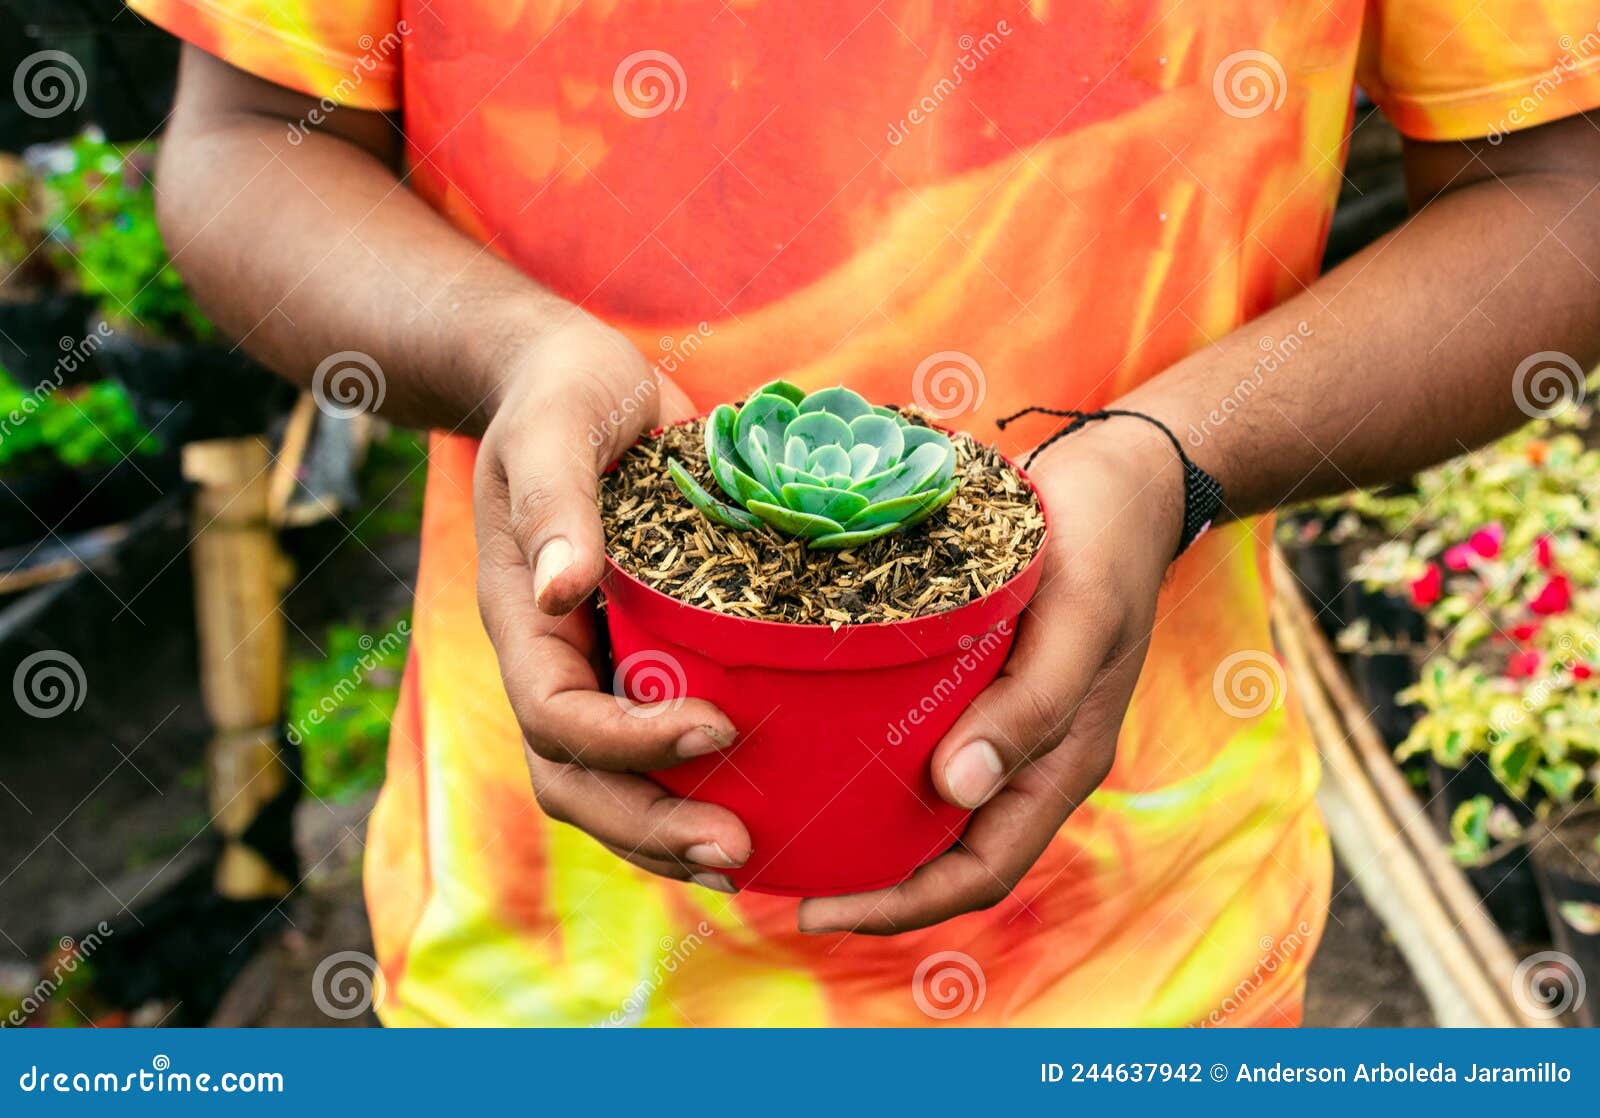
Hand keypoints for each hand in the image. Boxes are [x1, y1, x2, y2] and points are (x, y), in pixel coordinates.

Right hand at [473, 316, 751, 890]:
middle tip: (736, 852)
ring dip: (670, 833)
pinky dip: (696, 789)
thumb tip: (563, 590)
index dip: (628, 741)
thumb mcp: (552, 429)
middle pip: (579, 781)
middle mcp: (556, 658)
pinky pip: (659, 744)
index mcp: (522, 617)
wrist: (578, 383)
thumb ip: (554, 503)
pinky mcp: (648, 655)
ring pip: (614, 785)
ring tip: (747, 860)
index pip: (556, 716)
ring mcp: (599, 665)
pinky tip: (763, 811)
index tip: (717, 727)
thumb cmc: (562, 395)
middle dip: (650, 827)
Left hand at [798, 418, 1185, 932]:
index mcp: (1059, 764)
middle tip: (778, 877)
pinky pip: (914, 736)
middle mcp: (1023, 756)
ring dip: (863, 824)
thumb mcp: (1077, 623)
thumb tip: (956, 788)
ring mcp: (997, 717)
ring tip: (782, 824)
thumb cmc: (1105, 544)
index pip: (979, 871)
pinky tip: (810, 741)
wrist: (1119, 478)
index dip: (901, 906)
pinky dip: (867, 755)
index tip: (817, 912)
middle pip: (944, 850)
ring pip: (925, 800)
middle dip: (869, 879)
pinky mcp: (972, 676)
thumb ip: (1029, 708)